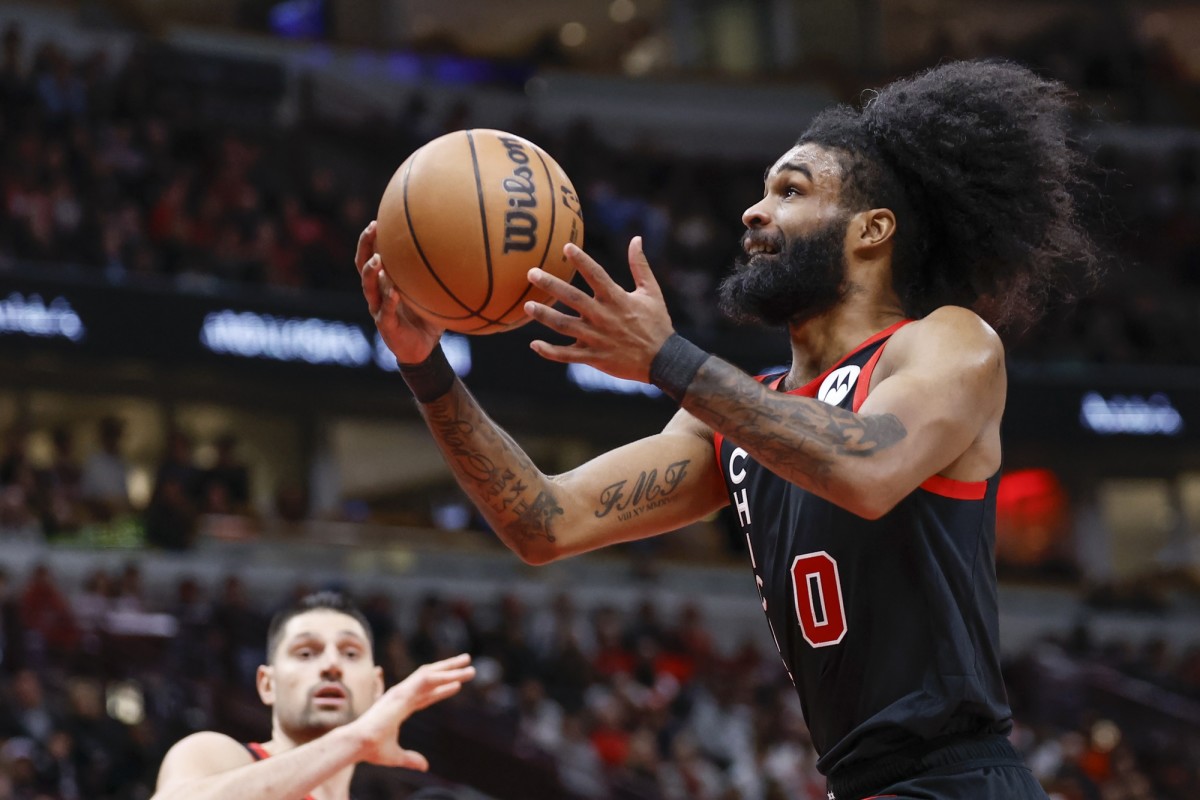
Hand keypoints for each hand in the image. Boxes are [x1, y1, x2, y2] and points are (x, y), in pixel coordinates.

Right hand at [349, 653, 474, 769]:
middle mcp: (401, 696)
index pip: (425, 695)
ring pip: (430, 674)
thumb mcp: (395, 756)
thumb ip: (410, 759)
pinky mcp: (402, 693)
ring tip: (468, 663)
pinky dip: (444, 676)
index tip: (457, 685)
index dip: (441, 690)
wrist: (357, 744)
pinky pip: (427, 680)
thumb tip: (425, 766)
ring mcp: (401, 692)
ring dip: (450, 668)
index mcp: (399, 707)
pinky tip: (459, 678)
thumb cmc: (370, 749)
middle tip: (466, 663)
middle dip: (448, 670)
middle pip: (429, 679)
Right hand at [355, 221, 443, 363]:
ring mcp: (379, 309)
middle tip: (372, 229)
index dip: (370, 239)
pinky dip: (389, 302)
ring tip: (378, 260)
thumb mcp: (428, 291)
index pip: (371, 256)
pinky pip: (385, 313)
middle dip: (365, 246)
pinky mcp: (386, 326)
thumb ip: (433, 273)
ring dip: (372, 273)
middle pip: (363, 266)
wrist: (423, 348)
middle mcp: (377, 293)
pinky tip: (394, 292)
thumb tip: (454, 248)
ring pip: (368, 288)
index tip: (377, 220)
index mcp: (384, 282)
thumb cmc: (426, 316)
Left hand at [524, 236, 675, 382]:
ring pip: (565, 326)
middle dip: (551, 284)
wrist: (663, 361)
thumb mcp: (651, 292)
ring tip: (527, 305)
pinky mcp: (594, 357)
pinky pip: (567, 355)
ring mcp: (596, 338)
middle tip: (532, 273)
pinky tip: (534, 345)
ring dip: (545, 316)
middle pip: (572, 298)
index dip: (581, 260)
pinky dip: (550, 352)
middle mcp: (603, 317)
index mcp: (617, 299)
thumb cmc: (657, 323)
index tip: (565, 247)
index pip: (596, 275)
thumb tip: (636, 239)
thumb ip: (640, 266)